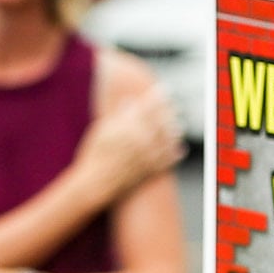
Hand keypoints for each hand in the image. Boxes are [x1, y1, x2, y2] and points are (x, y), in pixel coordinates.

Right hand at [76, 85, 181, 199]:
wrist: (95, 183)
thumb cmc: (94, 155)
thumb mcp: (101, 131)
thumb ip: (118, 116)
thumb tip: (130, 101)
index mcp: (128, 126)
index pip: (148, 106)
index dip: (158, 97)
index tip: (164, 89)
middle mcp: (142, 138)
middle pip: (162, 120)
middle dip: (169, 112)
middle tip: (174, 106)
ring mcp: (149, 154)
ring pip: (170, 137)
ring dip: (174, 130)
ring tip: (178, 125)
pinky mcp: (153, 168)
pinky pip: (169, 158)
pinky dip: (175, 151)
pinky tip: (179, 148)